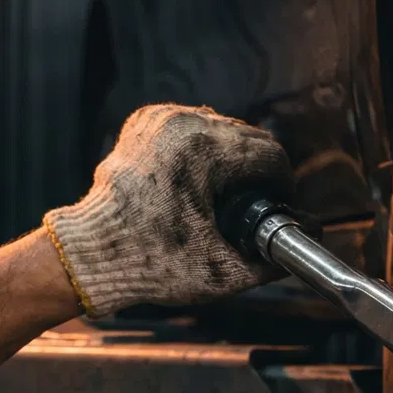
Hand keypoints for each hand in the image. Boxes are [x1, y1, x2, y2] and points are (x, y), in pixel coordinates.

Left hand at [43, 104, 293, 317]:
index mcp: (205, 151)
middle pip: (248, 137)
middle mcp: (184, 125)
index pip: (270, 154)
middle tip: (251, 206)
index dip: (282, 184)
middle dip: (256, 171)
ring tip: (224, 194)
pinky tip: (197, 177)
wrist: (91, 255)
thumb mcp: (220, 273)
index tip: (278, 205)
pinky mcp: (145, 122)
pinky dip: (201, 147)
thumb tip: (301, 243)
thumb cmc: (150, 264)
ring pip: (221, 128)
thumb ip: (270, 260)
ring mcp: (161, 119)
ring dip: (230, 157)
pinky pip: (191, 126)